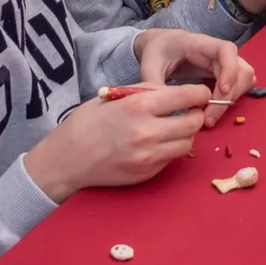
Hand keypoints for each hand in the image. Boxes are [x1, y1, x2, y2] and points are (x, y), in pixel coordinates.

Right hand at [24, 87, 208, 198]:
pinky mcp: (147, 173)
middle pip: (194, 123)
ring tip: (171, 128)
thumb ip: (145, 92)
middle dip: (194, 115)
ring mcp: (149, 156)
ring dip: (184, 134)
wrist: (66, 160)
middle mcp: (148, 132)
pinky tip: (156, 144)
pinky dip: (169, 150)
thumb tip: (173, 91)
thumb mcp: (113, 96)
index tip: (199, 93)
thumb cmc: (86, 123)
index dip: (199, 93)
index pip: (187, 96)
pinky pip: (171, 159)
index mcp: (139, 106)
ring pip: (187, 144)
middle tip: (187, 112)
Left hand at [134, 29, 253, 124]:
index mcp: (199, 44)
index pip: (226, 50)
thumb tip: (164, 108)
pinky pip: (241, 84)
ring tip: (210, 117)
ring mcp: (224, 62)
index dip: (230, 69)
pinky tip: (213, 110)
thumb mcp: (149, 66)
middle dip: (229, 96)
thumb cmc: (156, 52)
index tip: (223, 90)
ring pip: (244, 78)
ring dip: (233, 99)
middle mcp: (217, 52)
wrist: (160, 46)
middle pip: (240, 69)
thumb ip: (155, 84)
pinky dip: (234, 98)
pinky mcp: (225, 73)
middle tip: (208, 119)